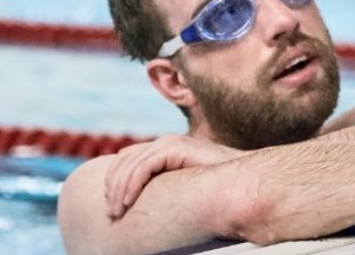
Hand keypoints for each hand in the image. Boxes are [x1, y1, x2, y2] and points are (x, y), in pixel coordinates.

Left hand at [103, 134, 239, 218]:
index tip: (113, 206)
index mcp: (166, 147)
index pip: (127, 158)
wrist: (243, 180)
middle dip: (112, 188)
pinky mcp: (176, 148)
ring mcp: (171, 142)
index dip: (114, 181)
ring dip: (118, 191)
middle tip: (111, 214)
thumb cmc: (217, 188)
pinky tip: (128, 202)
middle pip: (124, 161)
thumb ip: (165, 184)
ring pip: (129, 165)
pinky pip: (142, 167)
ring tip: (116, 212)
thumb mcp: (183, 186)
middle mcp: (166, 141)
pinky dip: (130, 186)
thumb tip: (141, 199)